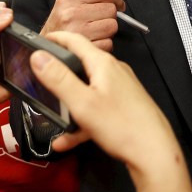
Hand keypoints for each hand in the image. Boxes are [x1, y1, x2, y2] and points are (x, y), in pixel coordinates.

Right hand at [32, 31, 191, 191]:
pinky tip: (66, 140)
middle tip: (39, 79)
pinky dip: (81, 122)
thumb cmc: (121, 125)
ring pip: (86, 91)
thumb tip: (38, 56)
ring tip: (50, 116)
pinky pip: (96, 109)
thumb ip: (59, 78)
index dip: (54, 38)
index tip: (36, 41)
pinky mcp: (123, 107)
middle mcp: (113, 71)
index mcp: (103, 64)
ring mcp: (120, 89)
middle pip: (80, 65)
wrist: (155, 153)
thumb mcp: (82, 103)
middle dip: (59, 73)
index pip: (75, 40)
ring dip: (67, 104)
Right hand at [41, 0, 125, 51]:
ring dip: (107, 30)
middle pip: (111, 9)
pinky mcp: (83, 48)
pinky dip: (104, 43)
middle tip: (99, 19)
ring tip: (95, 30)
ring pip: (112, 26)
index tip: (118, 3)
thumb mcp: (75, 1)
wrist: (46, 44)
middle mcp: (72, 13)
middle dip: (109, 15)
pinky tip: (94, 41)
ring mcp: (77, 31)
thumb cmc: (62, 22)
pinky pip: (108, 43)